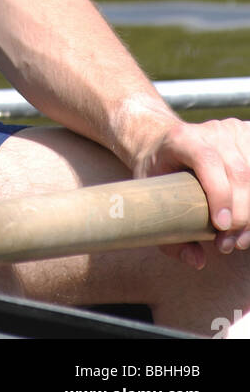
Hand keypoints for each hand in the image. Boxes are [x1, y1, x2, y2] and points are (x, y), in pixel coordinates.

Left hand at [132, 117, 249, 267]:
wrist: (162, 141)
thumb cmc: (158, 174)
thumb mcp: (152, 200)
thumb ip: (170, 235)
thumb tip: (197, 261)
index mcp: (181, 139)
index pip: (206, 161)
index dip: (219, 193)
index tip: (220, 226)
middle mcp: (210, 131)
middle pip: (238, 173)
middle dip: (239, 216)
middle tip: (227, 244)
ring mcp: (231, 131)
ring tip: (238, 238)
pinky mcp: (246, 135)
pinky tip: (247, 217)